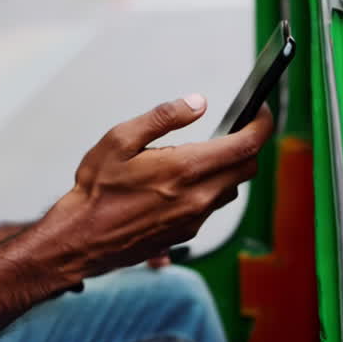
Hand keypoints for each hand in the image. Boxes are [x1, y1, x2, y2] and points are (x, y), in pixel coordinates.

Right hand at [45, 95, 271, 281]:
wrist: (80, 239)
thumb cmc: (96, 189)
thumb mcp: (120, 139)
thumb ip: (164, 117)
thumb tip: (197, 102)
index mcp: (185, 168)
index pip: (246, 145)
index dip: (262, 124)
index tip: (261, 111)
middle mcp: (198, 197)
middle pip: (247, 167)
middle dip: (247, 144)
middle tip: (233, 128)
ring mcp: (195, 218)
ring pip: (231, 188)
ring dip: (228, 168)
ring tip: (203, 154)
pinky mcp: (187, 233)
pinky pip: (212, 206)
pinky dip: (209, 188)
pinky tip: (183, 181)